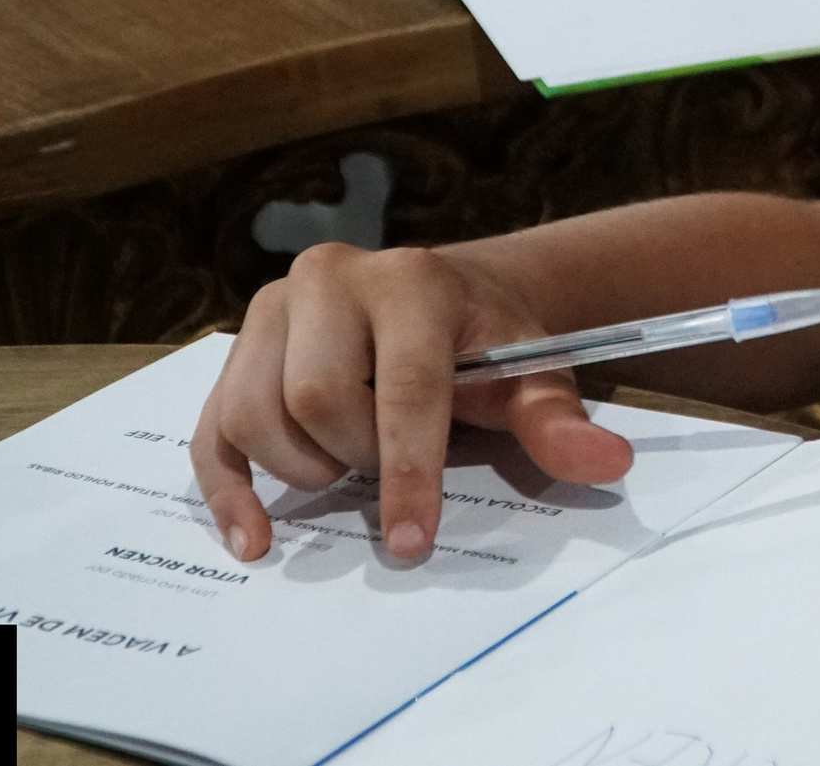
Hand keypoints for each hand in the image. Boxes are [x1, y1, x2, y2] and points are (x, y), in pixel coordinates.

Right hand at [190, 243, 635, 564]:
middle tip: (390, 474)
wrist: (453, 298)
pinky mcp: (240, 346)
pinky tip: (256, 537)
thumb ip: (559, 421)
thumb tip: (606, 463)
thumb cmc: (491, 342)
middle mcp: (332, 278)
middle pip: (315, 398)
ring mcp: (275, 306)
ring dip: (302, 468)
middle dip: (358, 458)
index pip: (403, 387)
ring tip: (349, 470)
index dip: (408, 472)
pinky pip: (213, 425)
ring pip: (255, 412)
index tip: (413, 541)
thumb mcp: (534, 373)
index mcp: (412, 280)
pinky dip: (228, 488)